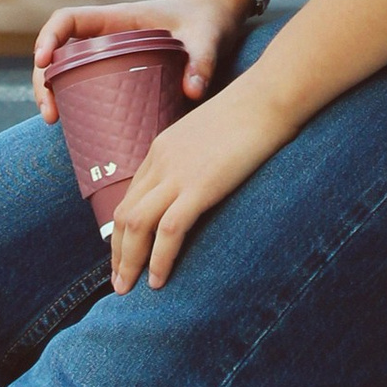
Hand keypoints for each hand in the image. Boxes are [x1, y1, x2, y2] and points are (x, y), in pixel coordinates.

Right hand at [32, 0, 252, 121]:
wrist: (217, 18)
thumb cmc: (207, 20)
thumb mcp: (206, 38)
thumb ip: (202, 61)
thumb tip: (192, 92)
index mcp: (118, 19)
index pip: (68, 19)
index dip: (49, 37)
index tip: (43, 62)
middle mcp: (107, 36)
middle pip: (59, 51)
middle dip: (45, 78)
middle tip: (50, 113)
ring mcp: (110, 54)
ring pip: (67, 68)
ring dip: (53, 91)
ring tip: (55, 121)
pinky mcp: (120, 71)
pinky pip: (86, 81)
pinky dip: (74, 99)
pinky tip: (75, 123)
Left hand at [106, 72, 296, 292]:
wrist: (269, 97)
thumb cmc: (251, 113)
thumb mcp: (211, 134)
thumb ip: (197, 158)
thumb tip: (204, 180)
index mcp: (161, 148)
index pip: (130, 197)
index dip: (123, 231)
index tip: (125, 255)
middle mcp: (161, 162)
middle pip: (123, 214)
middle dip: (118, 253)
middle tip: (119, 282)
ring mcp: (178, 174)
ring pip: (136, 225)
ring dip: (129, 262)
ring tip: (129, 288)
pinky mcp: (200, 187)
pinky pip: (168, 231)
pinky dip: (159, 260)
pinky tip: (159, 280)